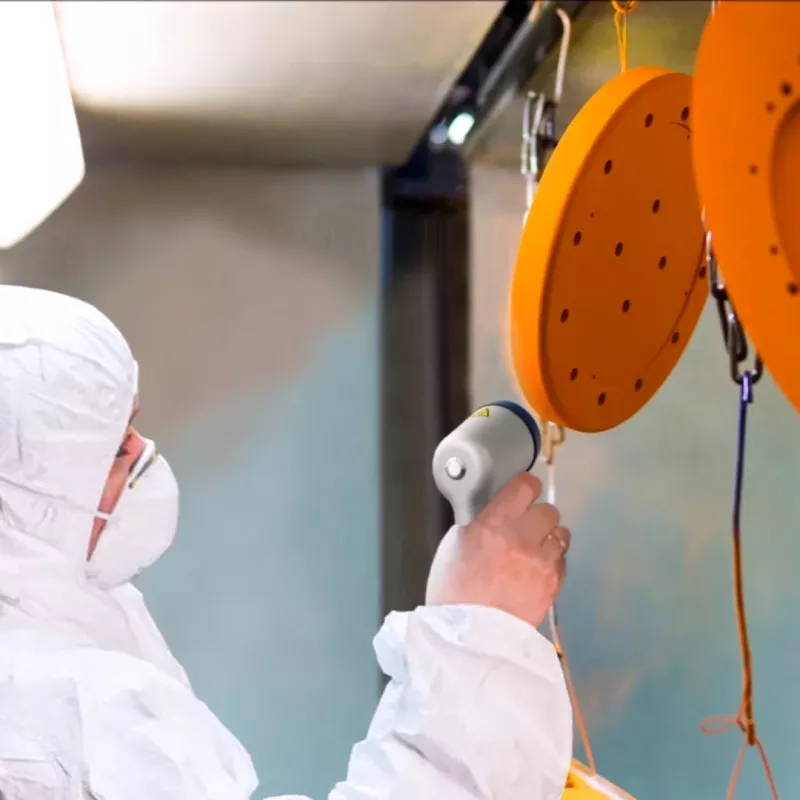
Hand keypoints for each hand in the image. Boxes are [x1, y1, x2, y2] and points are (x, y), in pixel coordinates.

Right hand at [426, 473, 570, 627]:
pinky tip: (536, 571)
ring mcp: (541, 562)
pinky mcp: (553, 583)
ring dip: (548, 539)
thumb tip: (497, 514)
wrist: (469, 635)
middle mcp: (522, 538)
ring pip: (561, 534)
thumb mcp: (454, 544)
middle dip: (537, 517)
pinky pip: (562, 561)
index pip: (525, 486)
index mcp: (494, 524)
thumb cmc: (454, 592)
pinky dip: (552, 562)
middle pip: (549, 510)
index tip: (523, 491)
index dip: (525, 487)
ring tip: (533, 551)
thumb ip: (480, 522)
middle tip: (525, 528)